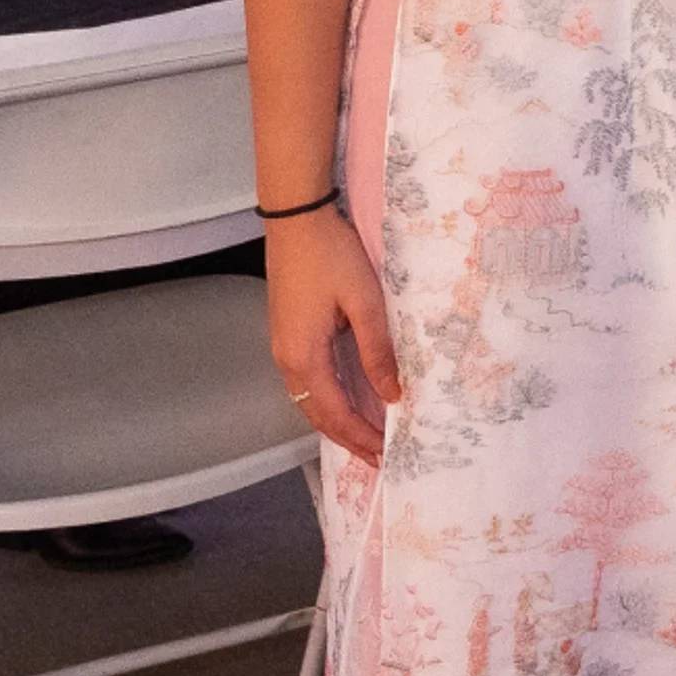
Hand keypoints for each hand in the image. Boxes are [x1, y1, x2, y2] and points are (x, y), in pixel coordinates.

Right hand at [267, 206, 400, 463]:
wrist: (296, 218)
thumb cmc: (332, 255)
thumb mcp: (365, 302)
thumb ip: (377, 351)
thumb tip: (393, 395)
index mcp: (304, 357)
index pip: (334, 413)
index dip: (359, 437)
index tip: (385, 456)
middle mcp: (286, 359)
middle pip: (316, 414)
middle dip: (347, 438)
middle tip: (377, 457)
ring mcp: (282, 346)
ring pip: (309, 398)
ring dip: (336, 420)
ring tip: (365, 436)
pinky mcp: (286, 332)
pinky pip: (306, 380)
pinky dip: (327, 399)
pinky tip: (346, 399)